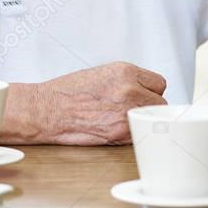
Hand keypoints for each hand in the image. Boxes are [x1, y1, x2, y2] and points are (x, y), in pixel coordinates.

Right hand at [32, 62, 166, 144]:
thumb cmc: (69, 93)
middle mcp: (129, 90)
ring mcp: (126, 112)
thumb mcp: (104, 74)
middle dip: (148, 108)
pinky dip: (131, 135)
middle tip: (130, 111)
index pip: (159, 84)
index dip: (150, 92)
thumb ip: (128, 80)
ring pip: (151, 121)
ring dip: (141, 122)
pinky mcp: (120, 133)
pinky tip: (115, 130)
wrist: (48, 110)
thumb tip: (145, 91)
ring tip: (121, 120)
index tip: (142, 97)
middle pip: (160, 103)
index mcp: (126, 72)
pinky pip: (138, 135)